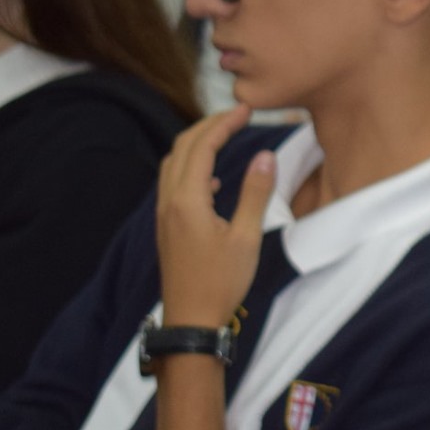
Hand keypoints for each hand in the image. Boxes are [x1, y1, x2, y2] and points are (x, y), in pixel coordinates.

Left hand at [156, 107, 275, 328]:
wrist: (190, 320)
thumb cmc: (221, 282)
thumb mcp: (247, 238)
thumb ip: (255, 193)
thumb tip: (265, 156)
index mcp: (188, 200)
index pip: (202, 146)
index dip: (224, 123)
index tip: (247, 110)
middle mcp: (169, 201)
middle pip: (182, 147)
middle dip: (208, 125)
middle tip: (237, 115)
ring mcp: (164, 214)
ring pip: (173, 163)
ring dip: (196, 143)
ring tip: (224, 136)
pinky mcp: (167, 226)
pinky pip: (173, 182)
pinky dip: (190, 166)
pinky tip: (211, 178)